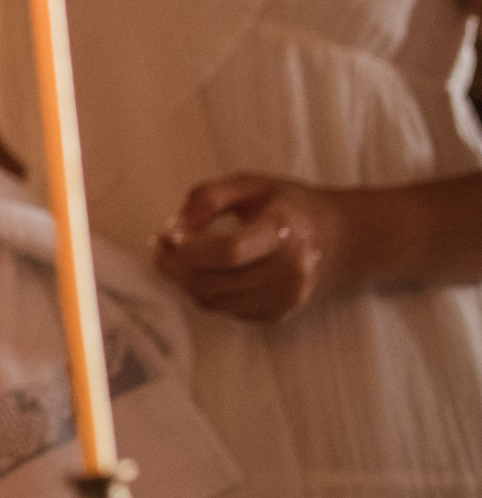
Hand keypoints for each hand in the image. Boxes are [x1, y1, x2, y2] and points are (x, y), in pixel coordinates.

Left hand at [152, 173, 350, 322]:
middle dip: (176, 267)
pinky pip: (225, 310)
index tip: (165, 237)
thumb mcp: (247, 184)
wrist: (336, 237)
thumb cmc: (285, 205)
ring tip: (180, 258)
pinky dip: (206, 293)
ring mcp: (286, 297)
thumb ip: (205, 198)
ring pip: (214, 300)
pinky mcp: (279, 314)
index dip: (189, 250)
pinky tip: (207, 272)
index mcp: (283, 230)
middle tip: (161, 247)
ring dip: (186, 282)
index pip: (229, 252)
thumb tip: (174, 230)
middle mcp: (290, 269)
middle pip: (215, 281)